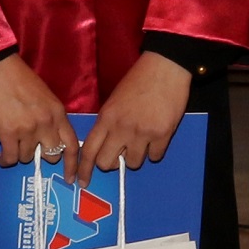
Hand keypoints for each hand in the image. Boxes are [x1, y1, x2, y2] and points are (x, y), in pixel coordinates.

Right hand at [0, 55, 75, 167]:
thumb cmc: (19, 79)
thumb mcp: (45, 96)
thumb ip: (51, 116)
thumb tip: (50, 137)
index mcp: (58, 113)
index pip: (71, 144)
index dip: (72, 164)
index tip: (71, 178)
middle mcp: (46, 123)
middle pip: (52, 155)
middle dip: (42, 154)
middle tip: (30, 147)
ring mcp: (27, 129)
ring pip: (28, 157)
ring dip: (20, 153)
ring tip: (11, 143)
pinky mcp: (8, 133)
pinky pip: (10, 158)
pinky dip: (4, 160)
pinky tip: (0, 156)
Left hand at [76, 52, 190, 183]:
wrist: (165, 67)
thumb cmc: (139, 80)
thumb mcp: (114, 100)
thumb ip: (108, 123)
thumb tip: (106, 146)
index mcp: (106, 117)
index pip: (89, 150)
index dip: (84, 169)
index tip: (83, 181)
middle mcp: (121, 128)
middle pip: (107, 163)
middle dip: (112, 163)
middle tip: (119, 154)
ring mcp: (142, 133)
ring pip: (132, 163)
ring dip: (136, 156)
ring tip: (142, 140)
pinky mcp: (162, 134)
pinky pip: (155, 157)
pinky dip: (154, 151)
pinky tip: (156, 137)